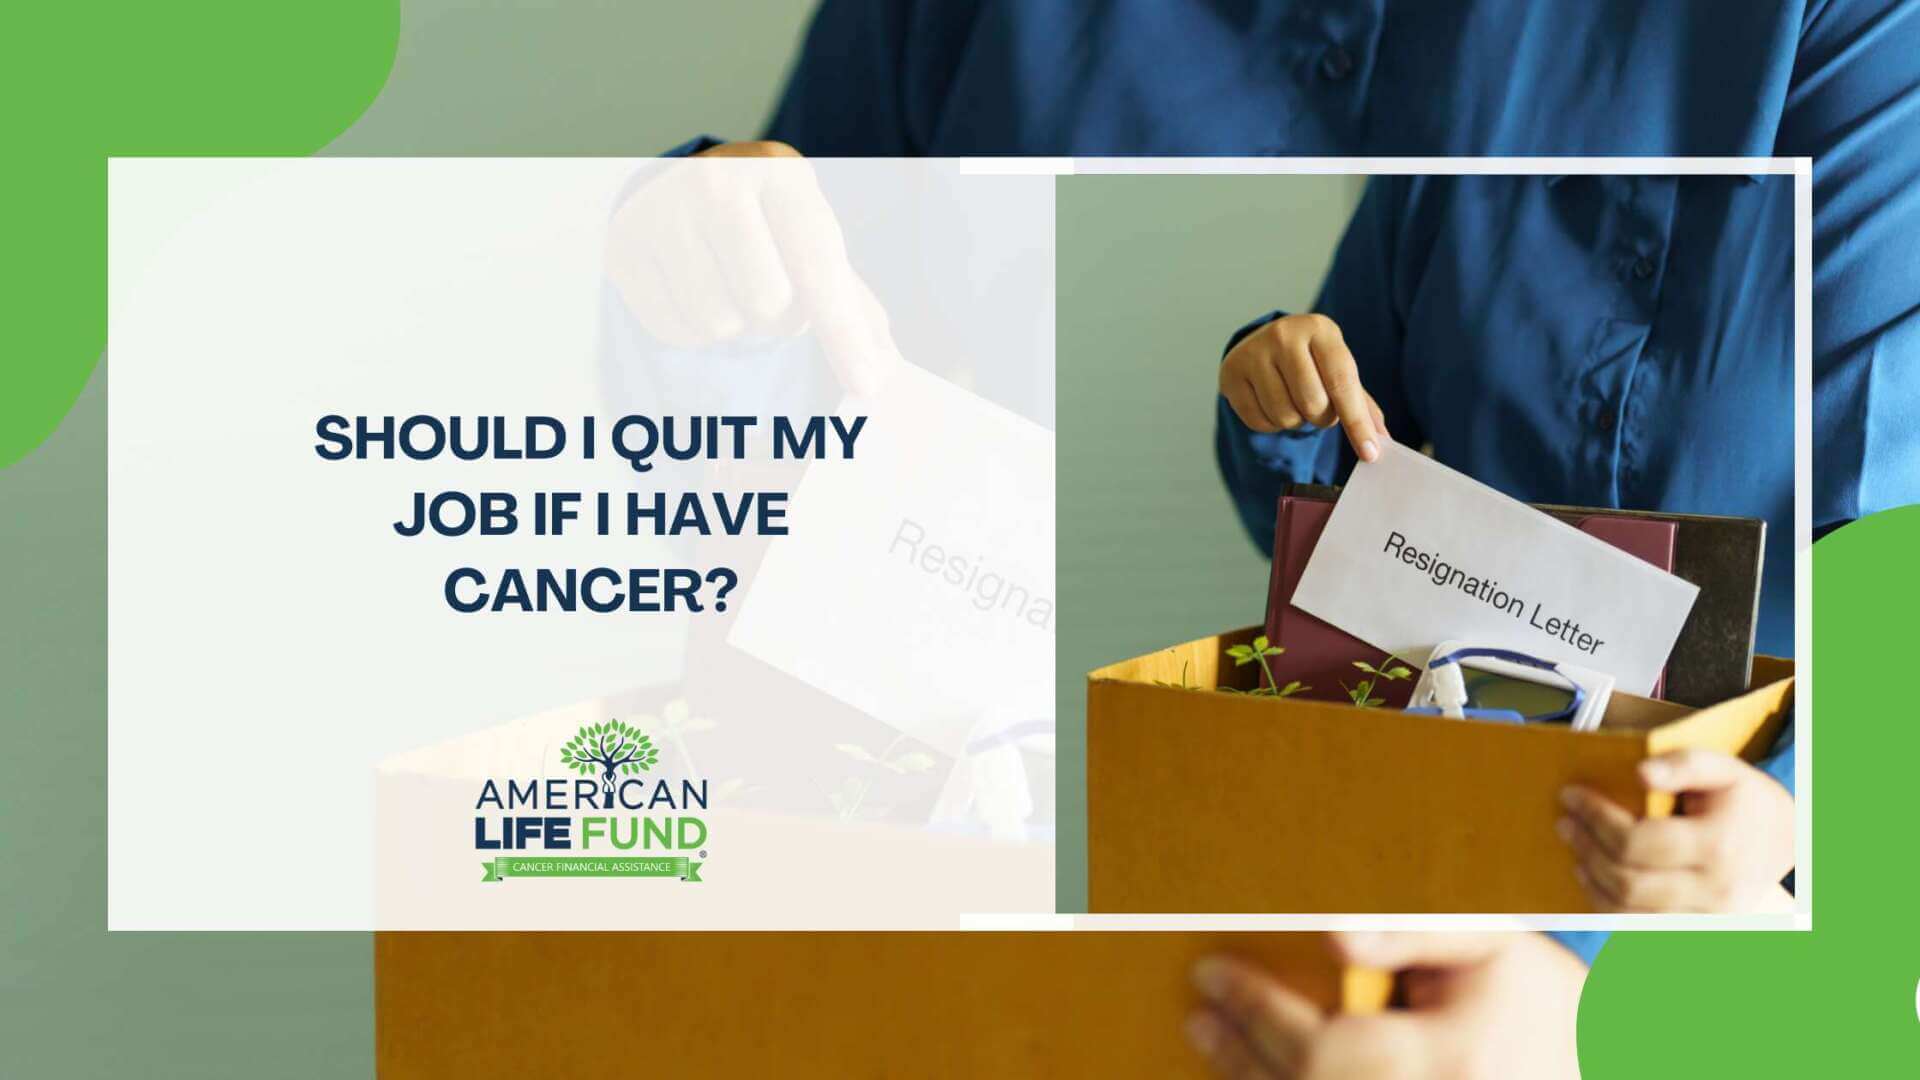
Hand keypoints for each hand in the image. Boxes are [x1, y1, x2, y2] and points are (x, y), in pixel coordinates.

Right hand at [605, 139, 898, 393]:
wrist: (693, 191)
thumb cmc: (771, 229)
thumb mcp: (817, 248)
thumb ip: (855, 310)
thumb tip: (882, 373)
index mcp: (782, 175)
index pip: (819, 267)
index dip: (843, 334)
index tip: (866, 385)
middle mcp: (718, 179)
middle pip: (767, 302)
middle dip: (779, 318)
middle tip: (772, 295)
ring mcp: (664, 208)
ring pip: (717, 321)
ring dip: (734, 327)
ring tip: (733, 291)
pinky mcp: (624, 243)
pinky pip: (672, 329)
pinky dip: (692, 331)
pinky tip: (696, 294)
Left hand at [1186, 932, 1582, 1077]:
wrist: (1612, 1065)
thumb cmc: (1547, 999)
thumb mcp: (1490, 944)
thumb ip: (1411, 933)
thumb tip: (1330, 935)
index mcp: (1450, 1058)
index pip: (1322, 1044)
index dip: (1255, 1010)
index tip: (1210, 973)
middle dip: (1242, 1051)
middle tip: (1200, 1012)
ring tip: (1215, 1043)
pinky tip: (1267, 1073)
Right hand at [1219, 313, 1387, 461]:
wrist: (1262, 344)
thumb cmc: (1311, 362)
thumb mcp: (1338, 370)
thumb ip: (1361, 404)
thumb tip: (1381, 441)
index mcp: (1320, 329)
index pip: (1342, 383)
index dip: (1357, 422)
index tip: (1370, 454)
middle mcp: (1284, 335)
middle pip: (1313, 404)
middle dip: (1321, 417)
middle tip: (1317, 406)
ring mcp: (1254, 353)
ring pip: (1285, 416)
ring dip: (1295, 421)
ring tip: (1292, 401)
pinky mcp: (1232, 374)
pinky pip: (1259, 422)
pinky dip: (1271, 424)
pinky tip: (1271, 403)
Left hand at [1559, 749, 1794, 912]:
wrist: (1784, 842)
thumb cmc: (1745, 800)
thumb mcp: (1723, 768)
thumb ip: (1683, 764)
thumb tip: (1640, 773)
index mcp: (1719, 847)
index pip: (1636, 841)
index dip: (1595, 818)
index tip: (1570, 795)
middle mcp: (1715, 890)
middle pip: (1626, 882)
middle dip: (1586, 849)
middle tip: (1565, 822)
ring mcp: (1706, 917)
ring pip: (1627, 912)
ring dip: (1591, 880)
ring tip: (1574, 847)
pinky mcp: (1696, 929)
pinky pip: (1639, 925)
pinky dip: (1607, 902)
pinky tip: (1594, 875)